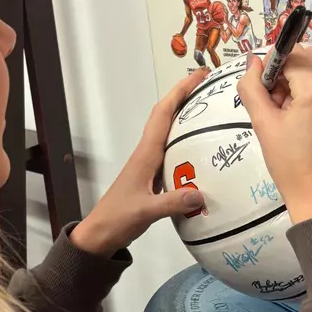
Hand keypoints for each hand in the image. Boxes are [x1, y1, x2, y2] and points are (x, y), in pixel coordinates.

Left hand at [71, 70, 209, 255]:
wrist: (99, 235)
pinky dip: (186, 143)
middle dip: (186, 97)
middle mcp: (147, 154)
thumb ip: (172, 203)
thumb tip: (202, 194)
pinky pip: (172, 152)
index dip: (180, 92)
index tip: (199, 75)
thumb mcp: (145, 212)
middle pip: (167, 117)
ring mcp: (149, 165)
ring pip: (169, 133)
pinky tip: (201, 150)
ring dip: (186, 117)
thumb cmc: (117, 219)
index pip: (163, 114)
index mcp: (145, 154)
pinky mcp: (152, 178)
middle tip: (212, 87)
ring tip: (211, 111)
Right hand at [237, 47, 311, 223]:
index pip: (290, 55)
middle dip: (289, 72)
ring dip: (305, 81)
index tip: (265, 92)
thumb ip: (252, 87)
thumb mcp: (263, 125)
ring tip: (294, 115)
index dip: (272, 69)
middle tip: (277, 104)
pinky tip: (311, 120)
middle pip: (310, 57)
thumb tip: (252, 61)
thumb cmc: (291, 167)